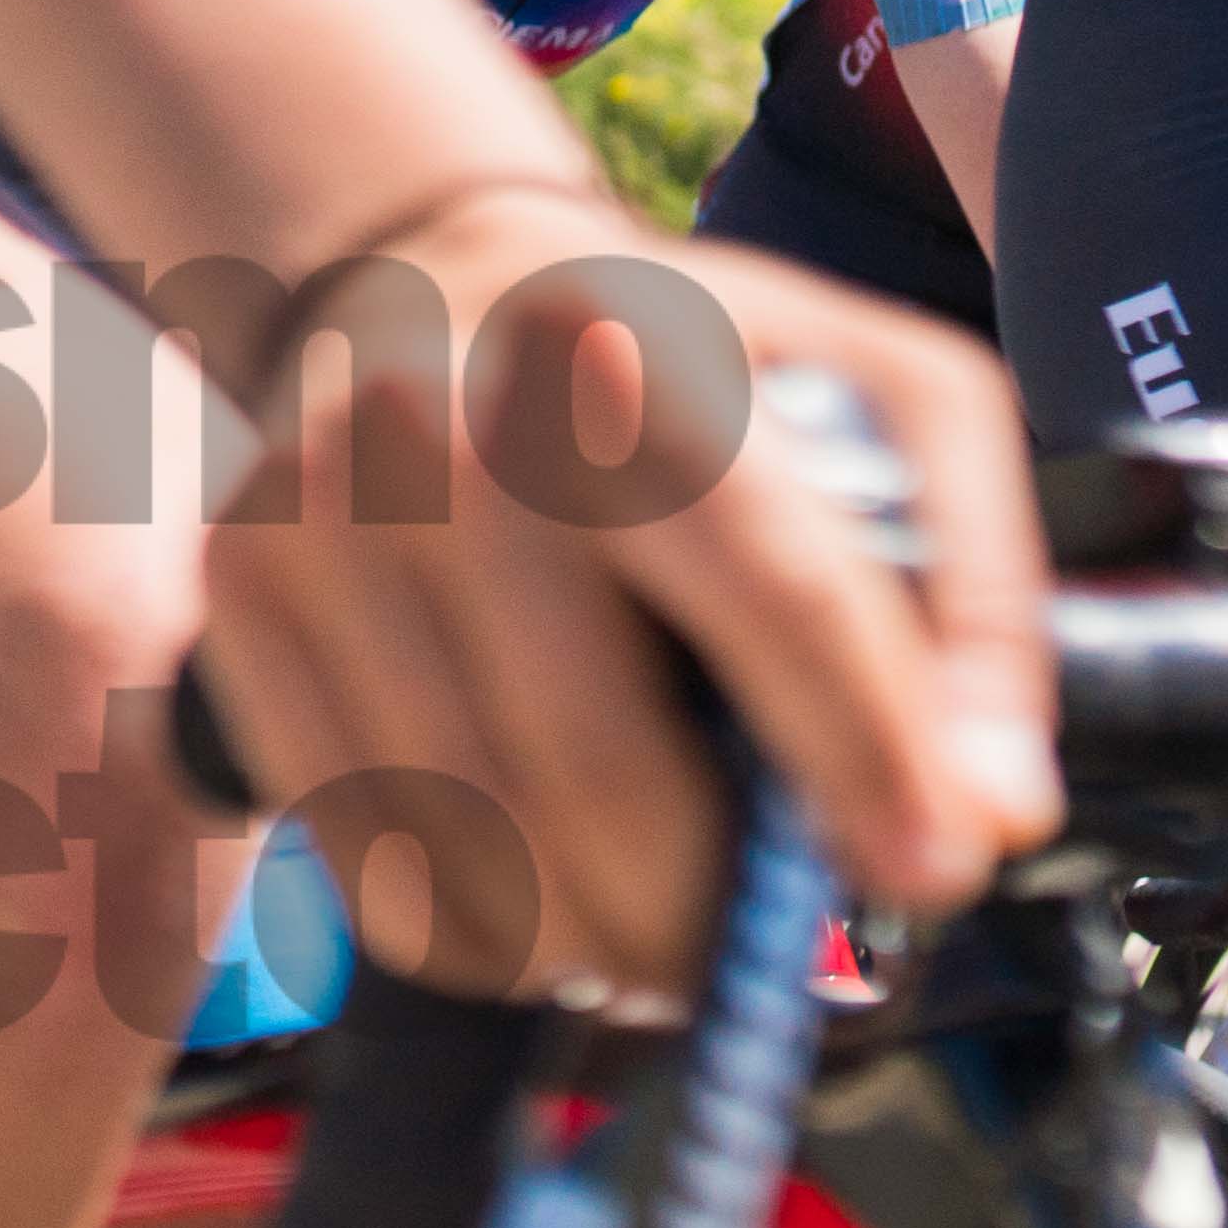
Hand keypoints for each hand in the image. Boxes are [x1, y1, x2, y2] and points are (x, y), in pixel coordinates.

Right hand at [184, 180, 1050, 996]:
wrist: (422, 275)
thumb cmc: (682, 367)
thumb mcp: (875, 398)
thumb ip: (973, 591)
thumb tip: (991, 814)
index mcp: (631, 356)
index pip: (771, 588)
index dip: (862, 753)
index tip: (931, 876)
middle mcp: (445, 426)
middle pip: (591, 762)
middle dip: (699, 908)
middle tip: (753, 951)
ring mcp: (316, 514)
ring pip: (464, 837)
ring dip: (585, 946)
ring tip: (647, 939)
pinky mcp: (236, 594)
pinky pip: (358, 845)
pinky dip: (466, 930)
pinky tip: (531, 900)